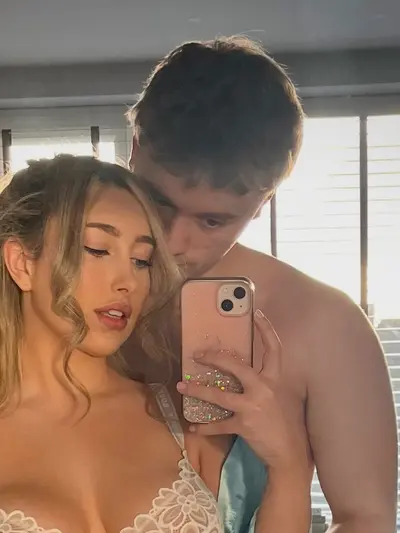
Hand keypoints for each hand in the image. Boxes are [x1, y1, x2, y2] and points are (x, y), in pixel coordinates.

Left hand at [177, 309, 310, 475]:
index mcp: (275, 379)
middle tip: (197, 354)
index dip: (266, 330)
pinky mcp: (243, 424)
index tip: (256, 313)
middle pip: (235, 366)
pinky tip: (193, 427)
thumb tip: (252, 372)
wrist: (290, 454)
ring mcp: (252, 406)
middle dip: (214, 358)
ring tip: (182, 385)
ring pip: (219, 395)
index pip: (273, 349)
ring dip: (198, 390)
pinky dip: (205, 426)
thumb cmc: (287, 424)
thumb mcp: (282, 397)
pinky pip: (219, 423)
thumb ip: (269, 382)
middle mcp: (264, 388)